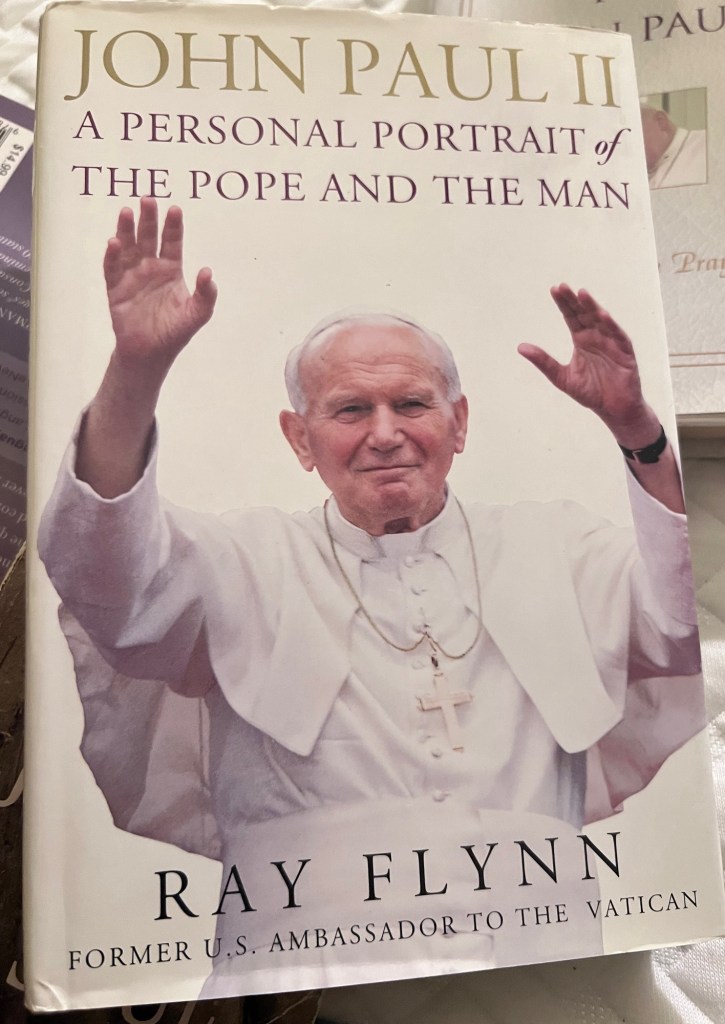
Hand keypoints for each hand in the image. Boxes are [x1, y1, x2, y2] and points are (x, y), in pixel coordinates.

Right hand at [103, 197, 216, 375]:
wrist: (150, 354)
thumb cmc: (175, 332)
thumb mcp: (197, 315)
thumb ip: (206, 295)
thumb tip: (208, 272)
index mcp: (171, 269)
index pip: (172, 242)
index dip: (173, 226)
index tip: (175, 209)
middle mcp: (150, 267)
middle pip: (149, 237)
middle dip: (148, 218)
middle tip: (148, 199)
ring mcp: (131, 276)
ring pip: (128, 247)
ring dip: (126, 230)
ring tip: (126, 211)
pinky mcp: (115, 288)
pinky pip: (112, 268)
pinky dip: (112, 255)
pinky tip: (114, 242)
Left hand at [518, 285, 658, 445]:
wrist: (612, 409)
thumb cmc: (590, 392)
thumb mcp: (561, 377)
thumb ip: (544, 362)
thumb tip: (520, 347)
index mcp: (581, 340)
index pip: (571, 317)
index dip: (563, 304)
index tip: (554, 289)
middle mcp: (596, 337)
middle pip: (584, 314)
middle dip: (574, 301)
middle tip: (563, 287)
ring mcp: (611, 343)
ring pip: (601, 321)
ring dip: (592, 307)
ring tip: (582, 294)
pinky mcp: (625, 353)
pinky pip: (618, 336)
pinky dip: (611, 326)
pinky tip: (602, 316)